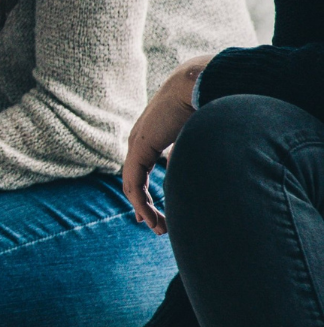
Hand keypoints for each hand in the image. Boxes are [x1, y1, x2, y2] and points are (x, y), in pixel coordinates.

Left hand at [123, 55, 209, 234]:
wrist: (200, 81)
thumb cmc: (208, 101)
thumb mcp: (202, 133)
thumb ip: (198, 151)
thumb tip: (209, 170)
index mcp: (155, 134)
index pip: (144, 167)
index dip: (148, 190)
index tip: (155, 212)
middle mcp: (142, 139)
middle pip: (135, 178)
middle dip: (144, 204)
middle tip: (155, 225)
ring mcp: (137, 144)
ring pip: (133, 185)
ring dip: (146, 209)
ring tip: (159, 228)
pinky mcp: (138, 149)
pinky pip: (133, 183)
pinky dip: (141, 203)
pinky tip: (150, 218)